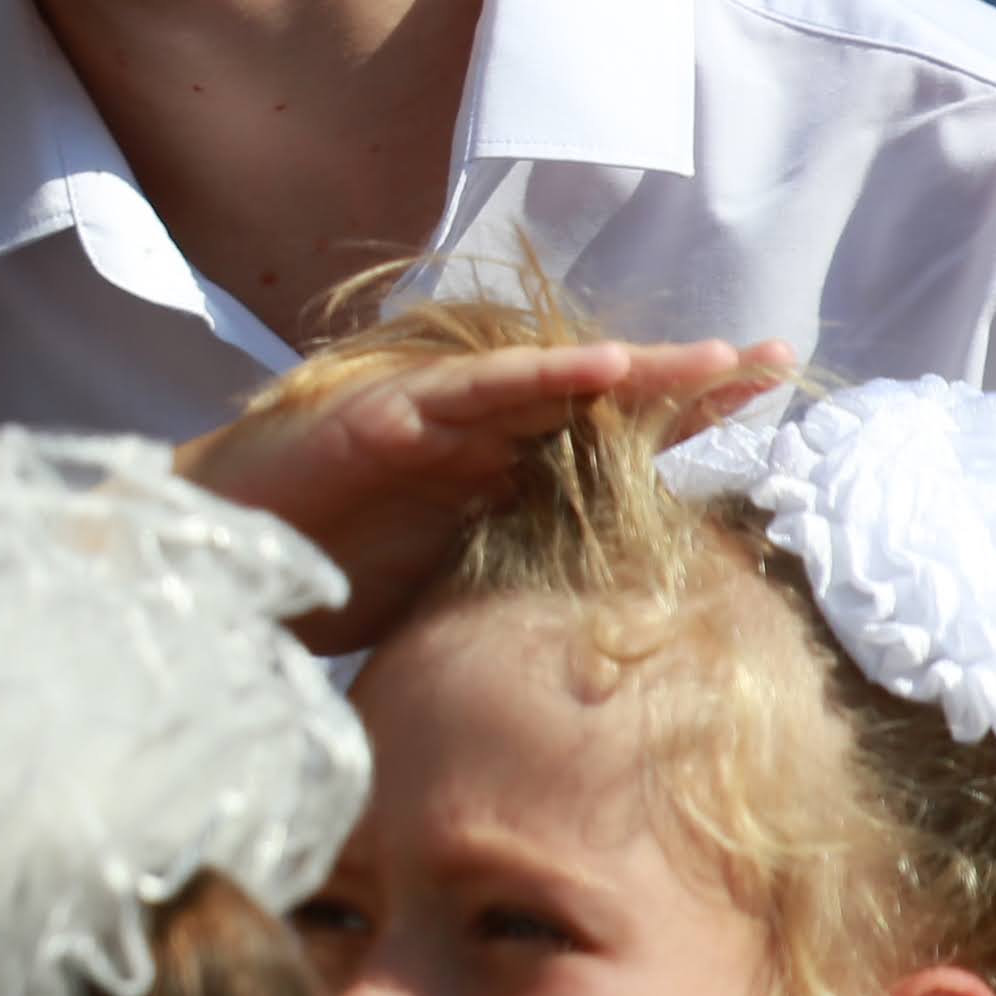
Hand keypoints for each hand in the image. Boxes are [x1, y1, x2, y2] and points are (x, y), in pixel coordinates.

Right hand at [181, 337, 792, 652]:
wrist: (217, 556)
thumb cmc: (321, 575)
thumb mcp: (449, 590)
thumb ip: (515, 579)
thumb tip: (605, 636)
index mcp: (501, 475)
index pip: (611, 441)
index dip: (686, 425)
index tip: (767, 412)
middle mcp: (480, 436)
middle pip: (602, 400)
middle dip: (690, 383)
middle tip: (778, 359)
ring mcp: (437, 419)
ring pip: (552, 381)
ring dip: (637, 370)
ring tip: (716, 359)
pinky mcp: (390, 416)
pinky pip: (477, 391)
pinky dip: (541, 376)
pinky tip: (604, 369)